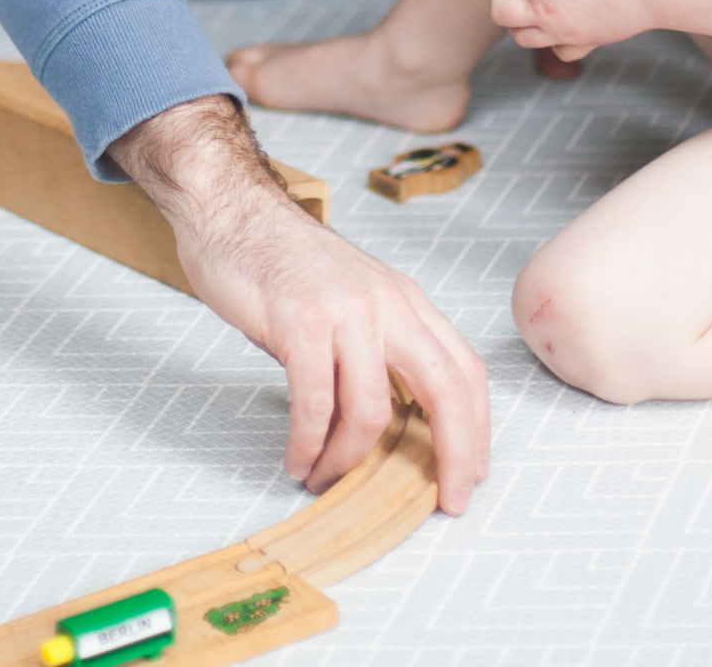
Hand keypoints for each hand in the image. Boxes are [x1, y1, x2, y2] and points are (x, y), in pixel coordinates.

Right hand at [110, 96, 489, 512]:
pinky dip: (308, 444)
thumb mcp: (351, 299)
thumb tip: (387, 426)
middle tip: (444, 501)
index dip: (477, 427)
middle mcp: (387, 302)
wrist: (233, 209)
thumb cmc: (284, 262)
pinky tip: (297, 459)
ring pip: (372, 409)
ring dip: (349, 460)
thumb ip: (374, 350)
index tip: (472, 472)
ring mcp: (345, 310)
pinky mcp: (300, 321)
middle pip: (446, 389)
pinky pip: (315, 403)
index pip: (464, 367)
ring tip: (324, 478)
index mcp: (405, 298)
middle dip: (454, 454)